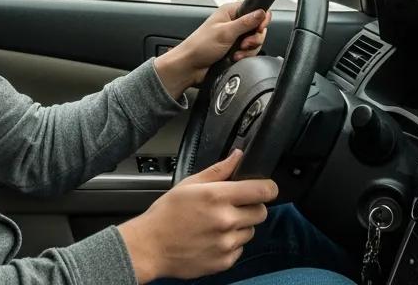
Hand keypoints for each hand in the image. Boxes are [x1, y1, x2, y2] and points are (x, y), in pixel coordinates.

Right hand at [119, 150, 276, 282]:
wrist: (150, 247)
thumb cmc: (166, 214)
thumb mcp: (189, 184)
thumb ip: (218, 170)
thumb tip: (238, 156)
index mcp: (217, 196)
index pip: (263, 190)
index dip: (267, 187)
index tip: (264, 188)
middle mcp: (226, 220)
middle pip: (261, 212)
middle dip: (251, 207)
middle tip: (233, 207)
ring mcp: (226, 243)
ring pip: (251, 231)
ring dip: (240, 227)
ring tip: (217, 225)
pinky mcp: (224, 261)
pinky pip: (240, 249)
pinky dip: (231, 245)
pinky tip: (212, 239)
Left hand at [155, 2, 270, 94]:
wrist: (191, 66)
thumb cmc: (200, 46)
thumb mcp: (225, 33)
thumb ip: (245, 23)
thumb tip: (261, 13)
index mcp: (230, 11)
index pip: (255, 7)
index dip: (261, 18)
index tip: (259, 28)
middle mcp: (234, 22)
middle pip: (258, 27)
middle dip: (254, 38)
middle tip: (245, 43)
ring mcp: (235, 36)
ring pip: (255, 41)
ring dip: (248, 49)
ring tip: (236, 53)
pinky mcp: (235, 48)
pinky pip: (249, 51)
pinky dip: (245, 56)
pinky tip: (234, 58)